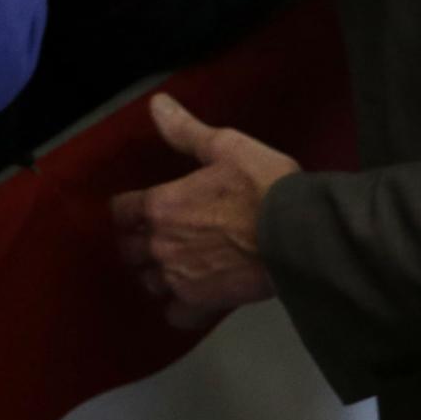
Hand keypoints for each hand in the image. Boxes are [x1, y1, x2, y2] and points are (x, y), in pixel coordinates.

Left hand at [110, 93, 298, 327]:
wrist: (299, 233)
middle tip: (159, 239)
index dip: (128, 211)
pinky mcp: (201, 302)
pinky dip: (180, 310)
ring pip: (148, 282)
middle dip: (139, 244)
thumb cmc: (265, 185)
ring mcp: (177, 276)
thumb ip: (185, 131)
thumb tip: (156, 104)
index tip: (139, 211)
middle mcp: (160, 243)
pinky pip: (175, 315)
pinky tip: (193, 300)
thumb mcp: (226, 147)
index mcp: (160, 205)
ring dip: (156, 275)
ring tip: (175, 268)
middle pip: (129, 250)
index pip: (121, 211)